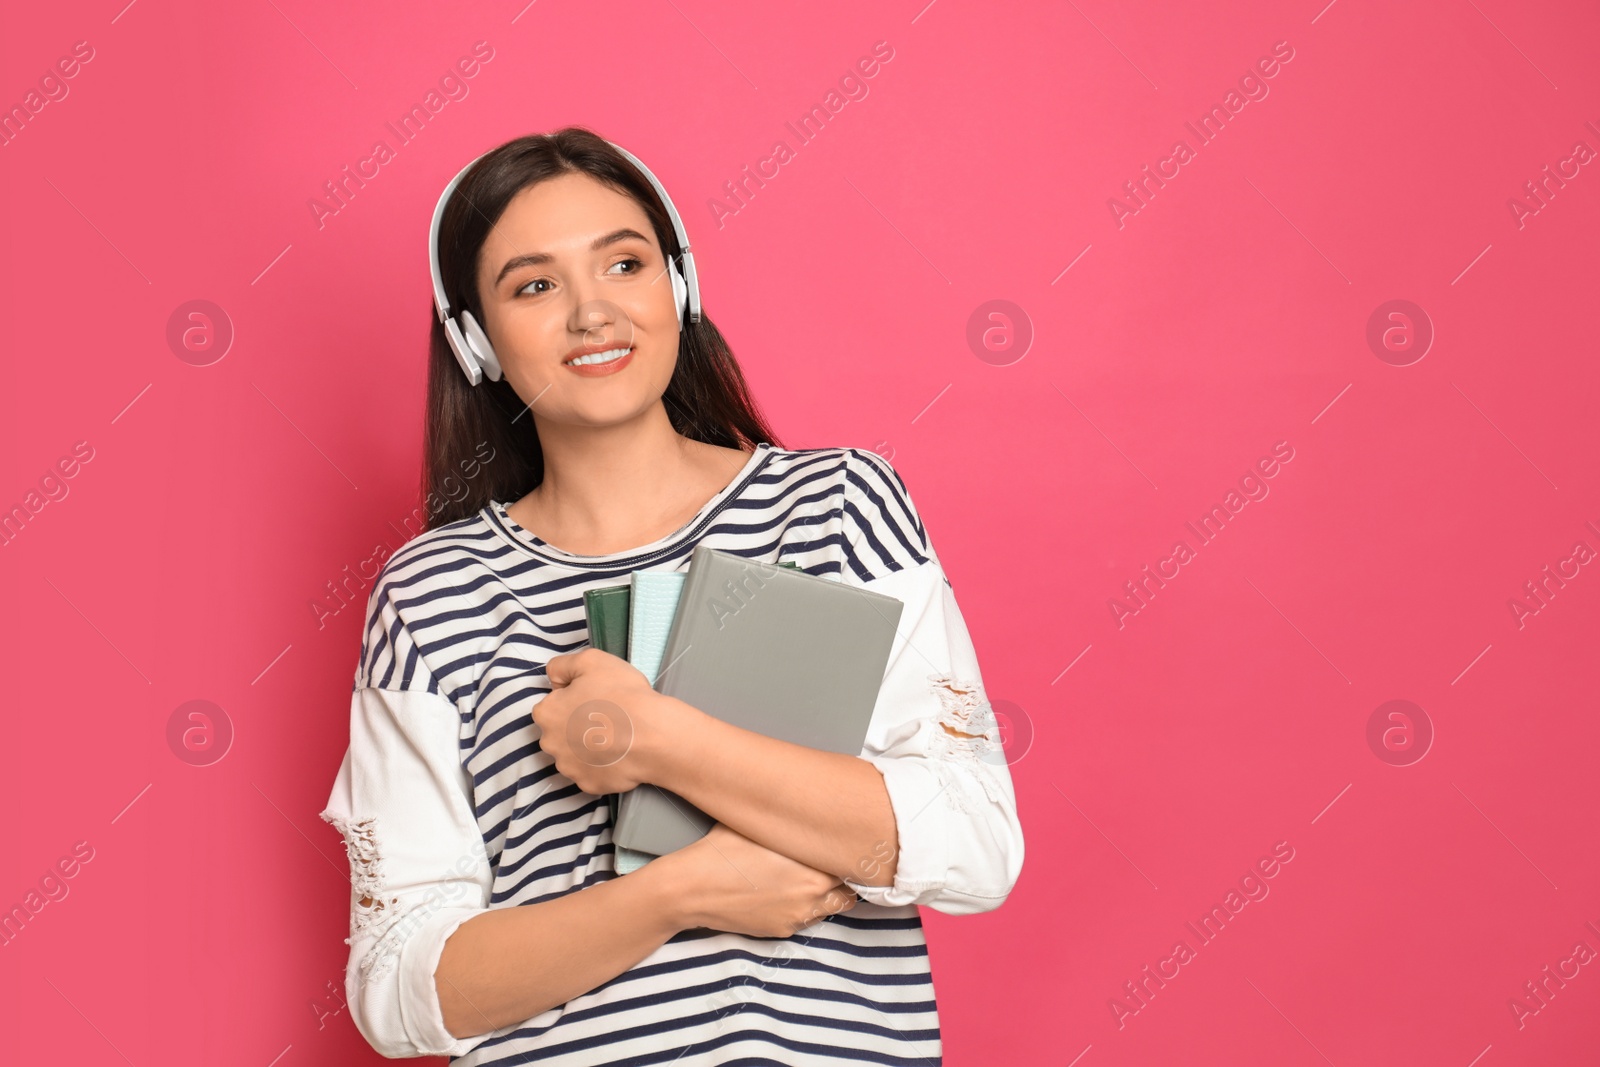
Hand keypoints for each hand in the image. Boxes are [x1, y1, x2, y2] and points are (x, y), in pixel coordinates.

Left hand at [533, 648, 668, 794]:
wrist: (651, 735)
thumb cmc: (621, 695)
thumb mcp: (591, 660)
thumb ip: (562, 665)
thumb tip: (555, 679)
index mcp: (546, 713)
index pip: (551, 704)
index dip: (572, 698)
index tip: (593, 697)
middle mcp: (550, 744)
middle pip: (559, 732)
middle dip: (576, 725)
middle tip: (604, 716)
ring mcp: (569, 768)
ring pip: (574, 754)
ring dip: (588, 747)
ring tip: (614, 736)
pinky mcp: (589, 785)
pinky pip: (591, 773)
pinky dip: (602, 766)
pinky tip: (618, 754)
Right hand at [659, 823, 858, 938]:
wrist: (692, 889)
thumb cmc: (721, 850)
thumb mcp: (759, 824)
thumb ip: (791, 822)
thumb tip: (809, 809)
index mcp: (812, 861)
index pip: (851, 860)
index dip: (848, 852)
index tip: (843, 845)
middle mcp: (813, 891)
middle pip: (849, 886)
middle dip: (843, 874)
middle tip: (831, 861)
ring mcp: (799, 914)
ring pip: (833, 906)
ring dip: (829, 893)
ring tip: (811, 878)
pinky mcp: (783, 930)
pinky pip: (807, 919)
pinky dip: (805, 907)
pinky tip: (786, 892)